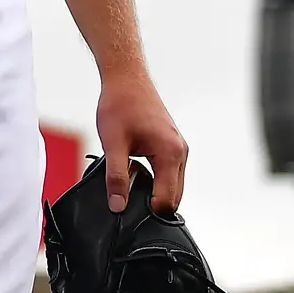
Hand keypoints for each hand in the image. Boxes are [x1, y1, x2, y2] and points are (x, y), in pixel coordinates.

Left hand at [95, 67, 187, 213]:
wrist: (126, 79)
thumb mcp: (112, 143)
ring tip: (129, 189)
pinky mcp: (172, 145)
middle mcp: (180, 152)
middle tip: (127, 204)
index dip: (149, 211)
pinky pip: (169, 172)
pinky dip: (156, 180)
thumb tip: (118, 206)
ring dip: (154, 191)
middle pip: (174, 196)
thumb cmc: (120, 105)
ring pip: (172, 185)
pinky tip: (135, 176)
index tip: (129, 213)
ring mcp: (179, 148)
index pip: (167, 199)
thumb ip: (116, 177)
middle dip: (153, 205)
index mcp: (170, 154)